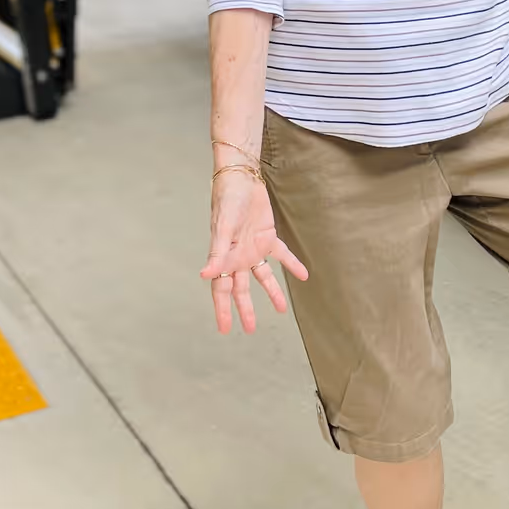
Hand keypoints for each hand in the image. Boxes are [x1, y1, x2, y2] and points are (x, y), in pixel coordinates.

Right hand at [199, 170, 307, 334]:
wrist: (241, 178)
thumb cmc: (227, 201)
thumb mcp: (222, 228)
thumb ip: (216, 254)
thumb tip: (205, 276)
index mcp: (224, 256)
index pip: (221, 289)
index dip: (222, 309)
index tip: (224, 329)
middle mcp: (238, 256)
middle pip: (241, 288)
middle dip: (245, 309)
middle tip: (249, 329)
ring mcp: (253, 247)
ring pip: (262, 276)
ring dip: (271, 292)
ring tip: (281, 310)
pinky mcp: (267, 236)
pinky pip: (281, 254)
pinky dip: (292, 264)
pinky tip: (303, 275)